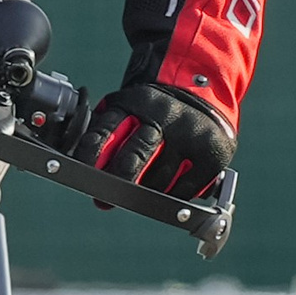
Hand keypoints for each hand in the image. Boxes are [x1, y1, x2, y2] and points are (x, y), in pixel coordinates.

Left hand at [76, 77, 234, 197]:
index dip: (89, 158)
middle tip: (105, 199)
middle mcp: (164, 114)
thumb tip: (92, 184)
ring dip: (145, 192)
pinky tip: (170, 186)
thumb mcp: (130, 111)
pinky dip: (171, 195)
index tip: (83, 177)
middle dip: (116, 184)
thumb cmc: (155, 114)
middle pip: (132, 159)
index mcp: (135, 102)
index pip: (104, 132)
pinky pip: (182, 190)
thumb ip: (109, 138)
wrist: (205, 96)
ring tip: (144, 187)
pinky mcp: (212, 153)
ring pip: (157, 181)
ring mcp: (190, 134)